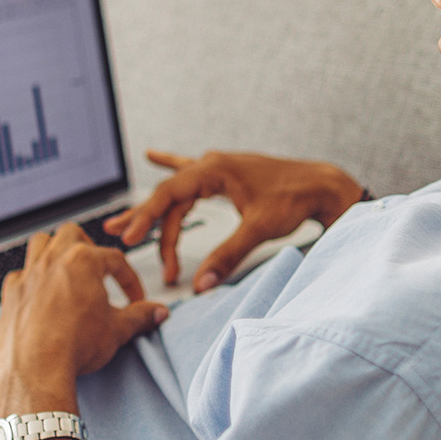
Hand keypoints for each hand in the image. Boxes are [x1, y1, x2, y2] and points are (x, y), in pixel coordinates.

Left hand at [0, 223, 168, 415]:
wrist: (36, 369)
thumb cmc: (74, 346)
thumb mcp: (117, 330)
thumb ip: (140, 316)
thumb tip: (157, 313)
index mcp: (82, 261)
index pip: (115, 259)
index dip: (129, 280)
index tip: (135, 298)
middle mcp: (52, 260)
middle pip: (72, 234)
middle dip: (87, 246)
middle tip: (96, 268)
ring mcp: (28, 275)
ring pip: (40, 243)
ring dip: (54, 250)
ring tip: (65, 268)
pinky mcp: (10, 294)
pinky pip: (18, 274)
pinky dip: (30, 279)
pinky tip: (39, 294)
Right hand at [104, 150, 365, 291]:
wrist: (321, 185)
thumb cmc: (294, 199)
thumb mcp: (259, 229)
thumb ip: (227, 256)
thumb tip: (202, 284)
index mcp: (214, 170)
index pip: (169, 195)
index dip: (146, 218)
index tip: (129, 238)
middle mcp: (212, 165)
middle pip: (169, 196)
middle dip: (144, 218)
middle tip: (119, 236)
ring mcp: (218, 167)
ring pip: (178, 191)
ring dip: (156, 210)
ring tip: (127, 219)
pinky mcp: (226, 175)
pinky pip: (190, 173)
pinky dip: (171, 165)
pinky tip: (153, 155)